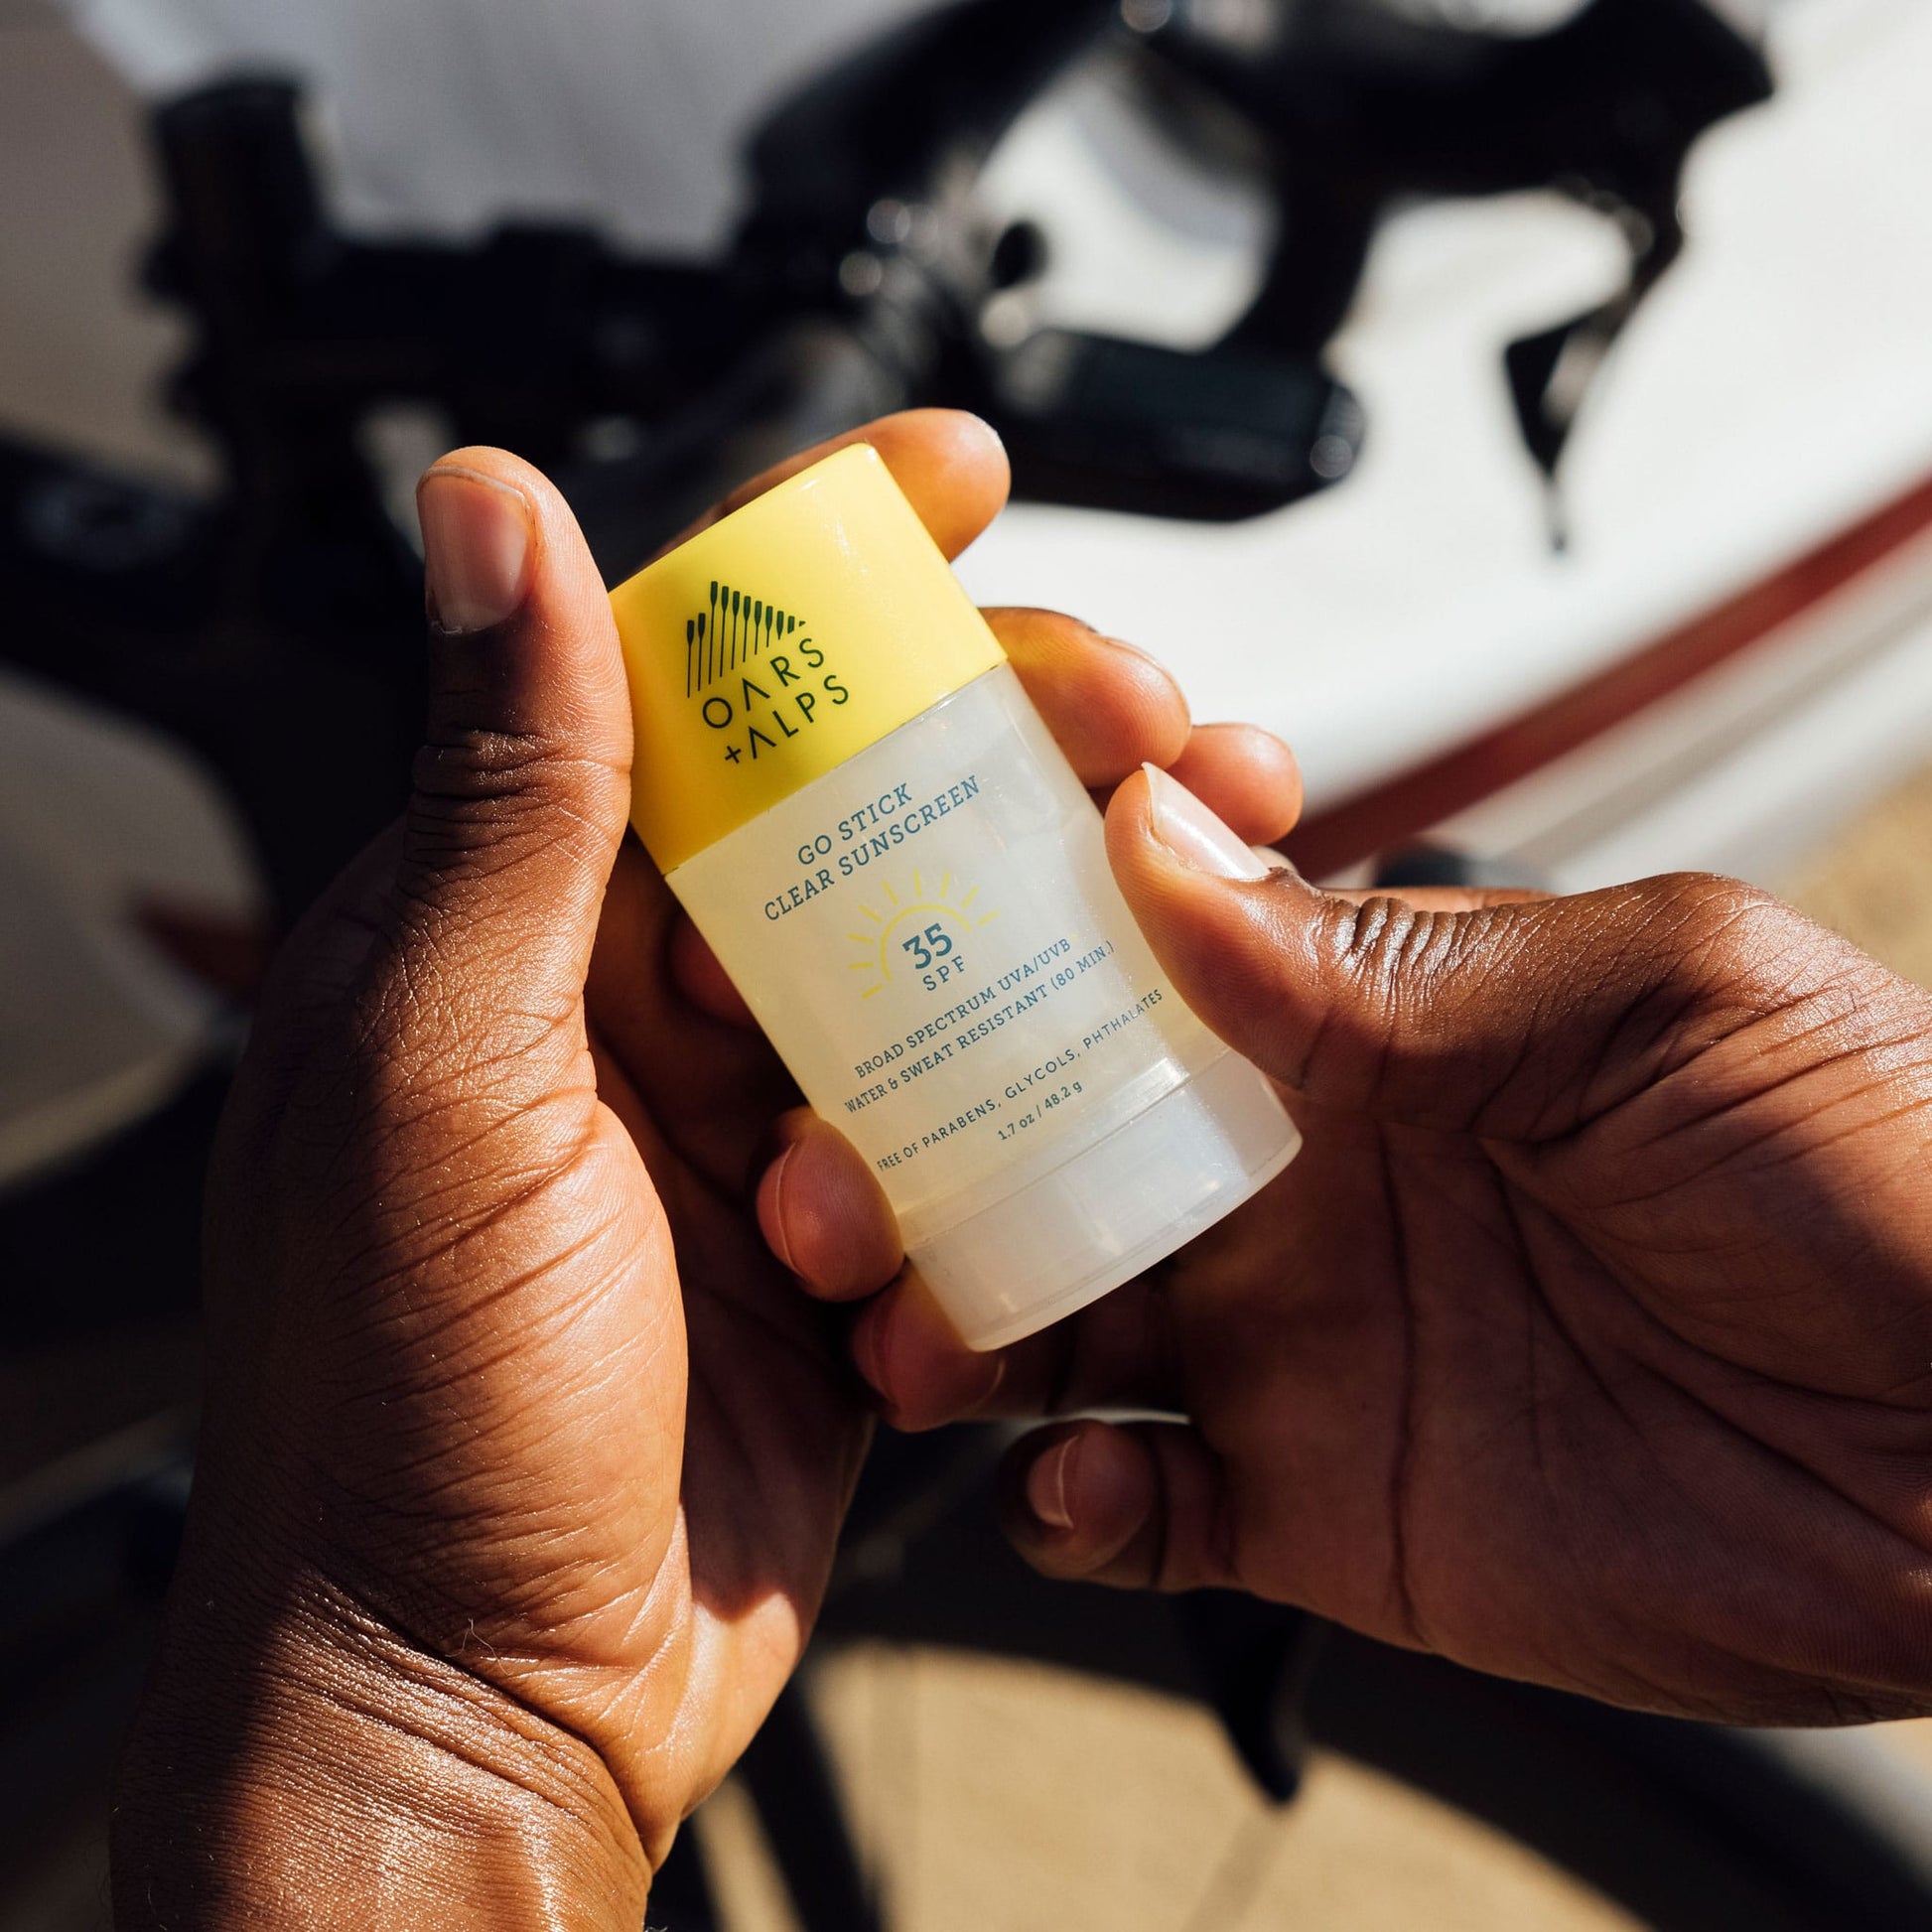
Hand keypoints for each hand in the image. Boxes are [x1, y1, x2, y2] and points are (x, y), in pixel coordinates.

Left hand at [110, 412, 1294, 1929]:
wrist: (486, 1698)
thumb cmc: (412, 1414)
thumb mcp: (440, 1075)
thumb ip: (501, 800)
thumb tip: (489, 515)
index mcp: (524, 925)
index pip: (684, 673)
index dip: (819, 553)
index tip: (949, 473)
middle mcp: (645, 1001)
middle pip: (857, 790)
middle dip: (1009, 723)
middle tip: (1141, 711)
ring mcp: (761, 1117)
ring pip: (946, 945)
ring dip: (1065, 909)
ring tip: (1184, 876)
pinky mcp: (853, 1236)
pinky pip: (984, 1119)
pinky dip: (1052, 1099)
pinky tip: (1111, 1099)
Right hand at [773, 764, 1931, 1726]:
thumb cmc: (1884, 1171)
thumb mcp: (1652, 997)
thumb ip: (1394, 951)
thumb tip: (1162, 844)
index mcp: (1362, 1020)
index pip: (1129, 952)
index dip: (1000, 928)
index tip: (893, 912)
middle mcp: (1297, 1169)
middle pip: (1038, 1139)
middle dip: (916, 1142)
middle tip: (841, 1159)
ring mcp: (1294, 1337)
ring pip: (1044, 1318)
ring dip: (948, 1318)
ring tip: (916, 1330)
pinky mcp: (1316, 1501)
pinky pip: (1137, 1506)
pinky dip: (1070, 1507)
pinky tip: (1078, 1491)